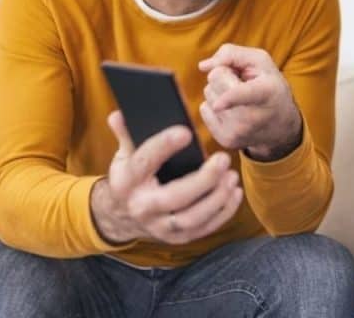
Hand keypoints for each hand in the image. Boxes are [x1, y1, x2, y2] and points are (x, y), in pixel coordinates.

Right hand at [90, 111, 242, 244]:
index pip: (144, 162)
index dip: (164, 146)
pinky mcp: (177, 238)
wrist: (122, 216)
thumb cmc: (130, 176)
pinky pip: (203, 229)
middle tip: (223, 160)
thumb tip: (119, 115)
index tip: (186, 132)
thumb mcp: (124, 155)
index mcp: (127, 181)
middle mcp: (142, 207)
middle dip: (202, 180)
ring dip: (216, 199)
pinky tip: (234, 192)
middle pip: (173, 198)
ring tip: (231, 177)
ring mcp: (160, 226)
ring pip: (191, 219)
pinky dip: (223, 213)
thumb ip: (126, 133)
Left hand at [198, 44, 301, 161]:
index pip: (243, 94)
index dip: (230, 98)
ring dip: (220, 91)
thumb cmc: (270, 87)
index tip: (218, 105)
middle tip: (242, 83)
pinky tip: (233, 110)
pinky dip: (215, 105)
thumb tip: (204, 66)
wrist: (281, 126)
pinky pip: (204, 109)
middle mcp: (251, 116)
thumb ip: (232, 54)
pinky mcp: (226, 140)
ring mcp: (237, 131)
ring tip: (240, 99)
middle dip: (224, 75)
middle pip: (215, 79)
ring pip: (208, 93)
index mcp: (266, 93)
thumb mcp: (261, 62)